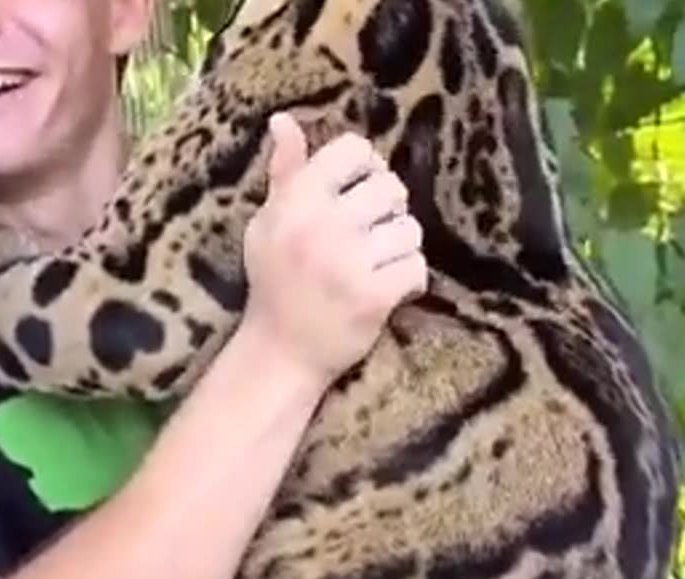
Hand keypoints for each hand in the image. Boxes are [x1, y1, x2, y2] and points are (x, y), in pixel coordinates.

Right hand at [238, 113, 427, 379]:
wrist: (279, 352)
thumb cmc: (274, 281)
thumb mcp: (268, 223)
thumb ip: (285, 172)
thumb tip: (283, 119)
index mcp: (294, 202)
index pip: (353, 151)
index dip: (363, 167)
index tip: (355, 192)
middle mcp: (321, 226)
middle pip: (389, 187)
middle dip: (387, 209)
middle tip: (368, 234)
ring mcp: (348, 263)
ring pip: (409, 229)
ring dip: (398, 247)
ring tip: (375, 264)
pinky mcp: (373, 297)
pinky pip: (416, 267)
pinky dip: (408, 280)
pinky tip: (386, 290)